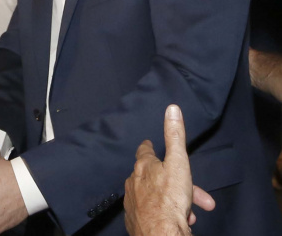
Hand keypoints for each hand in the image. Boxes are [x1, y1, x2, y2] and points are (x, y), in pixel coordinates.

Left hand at [124, 105, 214, 235]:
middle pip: (157, 179)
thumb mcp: (178, 162)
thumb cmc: (170, 197)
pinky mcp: (134, 219)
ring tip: (190, 213)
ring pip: (156, 197)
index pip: (144, 152)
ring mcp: (132, 202)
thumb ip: (175, 136)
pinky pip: (151, 212)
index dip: (149, 148)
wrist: (160, 232)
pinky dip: (164, 213)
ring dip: (175, 202)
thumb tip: (172, 108)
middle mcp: (132, 182)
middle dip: (179, 185)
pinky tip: (177, 220)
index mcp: (142, 167)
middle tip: (200, 198)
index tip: (150, 145)